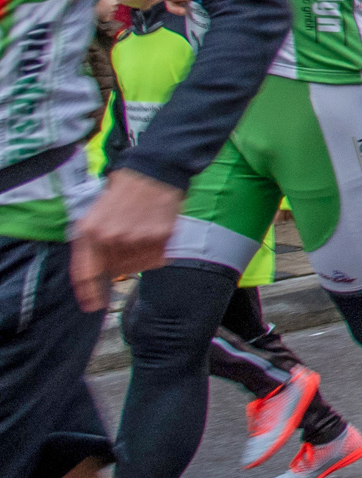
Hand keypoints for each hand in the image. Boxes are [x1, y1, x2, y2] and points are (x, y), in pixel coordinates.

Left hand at [68, 171, 185, 311]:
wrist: (153, 172)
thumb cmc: (123, 191)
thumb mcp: (95, 214)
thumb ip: (92, 243)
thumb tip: (100, 273)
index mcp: (89, 231)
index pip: (85, 272)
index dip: (88, 293)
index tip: (92, 306)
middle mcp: (111, 238)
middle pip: (113, 270)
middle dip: (118, 265)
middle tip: (127, 246)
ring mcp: (136, 239)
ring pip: (135, 266)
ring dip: (137, 258)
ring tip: (141, 234)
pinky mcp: (160, 238)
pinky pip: (155, 260)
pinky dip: (155, 253)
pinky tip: (153, 234)